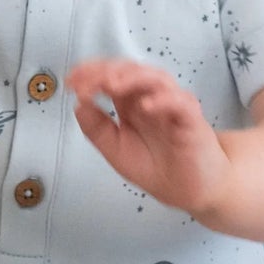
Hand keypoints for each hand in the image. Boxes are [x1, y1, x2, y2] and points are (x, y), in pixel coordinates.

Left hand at [67, 58, 234, 219]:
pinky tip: (146, 105)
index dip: (90, 73)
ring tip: (111, 85)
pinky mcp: (192, 120)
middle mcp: (151, 98)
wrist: (189, 192)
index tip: (71, 81)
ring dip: (132, 78)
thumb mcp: (115, 150)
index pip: (111, 76)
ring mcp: (172, 106)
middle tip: (86, 82)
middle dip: (105, 72)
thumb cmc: (155, 167)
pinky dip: (164, 99)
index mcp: (130, 103)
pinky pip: (181, 102)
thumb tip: (78, 104)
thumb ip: (96, 129)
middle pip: (130, 70)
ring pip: (156, 78)